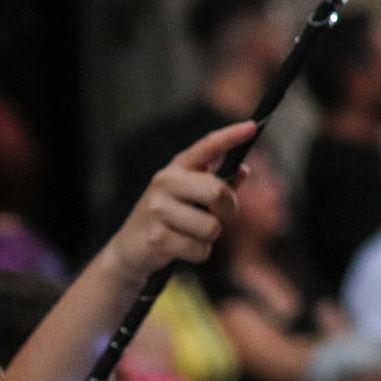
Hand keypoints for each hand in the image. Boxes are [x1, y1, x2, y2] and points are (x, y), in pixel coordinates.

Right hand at [105, 121, 257, 285]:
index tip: (253, 127)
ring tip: (191, 235)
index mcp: (175, 170)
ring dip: (209, 237)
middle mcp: (165, 184)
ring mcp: (158, 211)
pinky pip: (200, 249)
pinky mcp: (157, 238)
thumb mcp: (186, 196)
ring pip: (211, 227)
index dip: (230, 136)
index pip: (207, 147)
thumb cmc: (165, 220)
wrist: (127, 250)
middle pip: (217, 192)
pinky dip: (198, 253)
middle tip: (221, 217)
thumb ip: (216, 183)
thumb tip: (243, 170)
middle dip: (228, 210)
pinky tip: (180, 249)